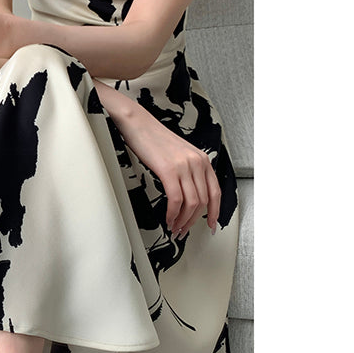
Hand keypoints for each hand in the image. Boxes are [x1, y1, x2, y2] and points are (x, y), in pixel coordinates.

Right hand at [114, 107, 220, 237]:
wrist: (138, 123)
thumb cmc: (153, 138)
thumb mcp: (178, 154)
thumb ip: (188, 171)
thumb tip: (188, 194)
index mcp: (202, 159)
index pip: (215, 192)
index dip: (215, 212)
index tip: (212, 224)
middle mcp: (197, 162)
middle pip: (203, 201)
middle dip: (193, 221)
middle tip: (183, 229)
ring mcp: (184, 166)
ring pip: (191, 203)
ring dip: (183, 220)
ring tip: (174, 227)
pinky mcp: (169, 170)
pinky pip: (176, 199)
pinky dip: (172, 213)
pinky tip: (168, 217)